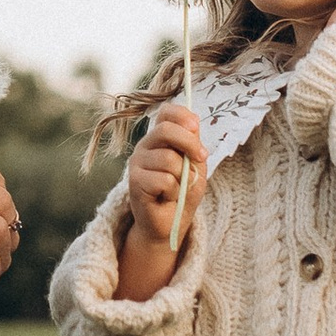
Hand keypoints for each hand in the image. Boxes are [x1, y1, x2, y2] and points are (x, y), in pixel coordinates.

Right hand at [127, 99, 206, 258]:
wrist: (170, 222)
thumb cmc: (183, 191)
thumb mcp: (195, 165)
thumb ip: (193, 145)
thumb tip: (194, 125)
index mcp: (159, 138)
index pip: (166, 113)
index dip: (182, 115)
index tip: (196, 127)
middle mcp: (144, 146)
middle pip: (165, 131)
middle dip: (189, 143)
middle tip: (201, 157)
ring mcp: (137, 163)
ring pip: (168, 160)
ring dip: (182, 177)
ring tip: (177, 188)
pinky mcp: (134, 183)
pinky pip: (164, 180)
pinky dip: (174, 191)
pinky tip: (167, 197)